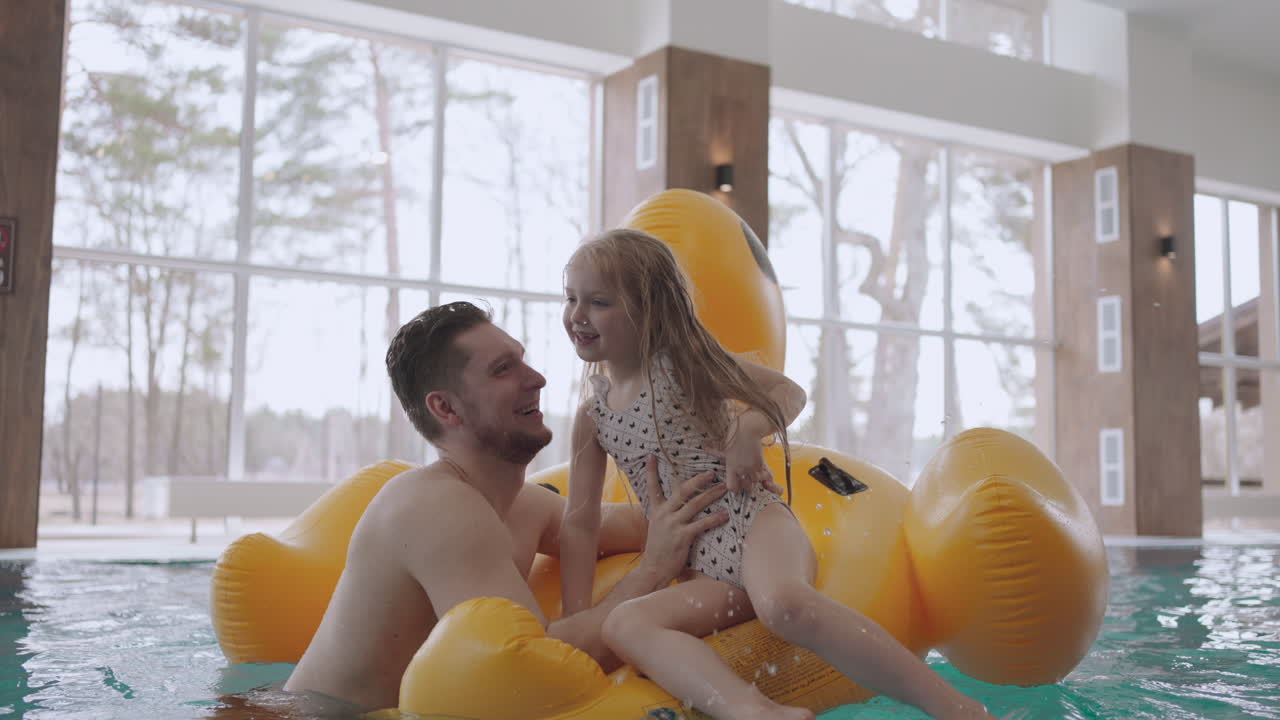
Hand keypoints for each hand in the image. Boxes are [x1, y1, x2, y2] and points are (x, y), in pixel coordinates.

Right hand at [637, 455, 727, 582]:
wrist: (653, 570)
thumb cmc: (658, 549)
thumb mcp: (657, 527)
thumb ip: (665, 514)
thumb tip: (677, 504)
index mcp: (656, 511)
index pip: (652, 487)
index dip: (651, 471)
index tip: (651, 455)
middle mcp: (664, 515)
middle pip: (681, 490)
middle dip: (698, 479)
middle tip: (712, 471)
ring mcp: (673, 525)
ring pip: (694, 504)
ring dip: (711, 494)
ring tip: (725, 488)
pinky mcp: (682, 537)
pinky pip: (702, 524)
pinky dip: (715, 518)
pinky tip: (726, 514)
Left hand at [716, 412, 782, 494]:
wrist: (747, 429)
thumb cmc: (733, 435)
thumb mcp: (723, 445)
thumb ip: (715, 451)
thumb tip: (705, 448)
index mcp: (731, 467)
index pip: (732, 487)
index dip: (734, 488)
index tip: (736, 484)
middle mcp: (742, 469)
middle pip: (747, 486)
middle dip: (747, 484)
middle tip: (747, 478)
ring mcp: (753, 467)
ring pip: (756, 481)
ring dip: (756, 478)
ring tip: (754, 473)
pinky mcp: (762, 462)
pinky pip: (765, 475)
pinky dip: (765, 474)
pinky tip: (762, 469)